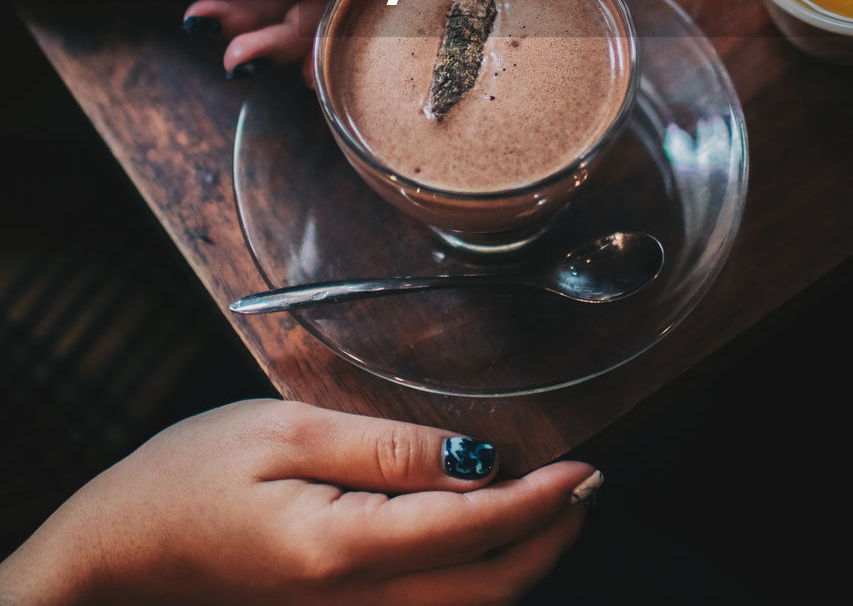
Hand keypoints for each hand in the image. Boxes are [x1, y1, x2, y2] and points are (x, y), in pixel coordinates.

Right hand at [0, 400, 599, 605]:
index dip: (538, 502)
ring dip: (517, 560)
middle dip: (547, 540)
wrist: (115, 556)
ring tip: (548, 501)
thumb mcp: (282, 433)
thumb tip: (473, 455)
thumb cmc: (185, 480)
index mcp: (341, 549)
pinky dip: (472, 576)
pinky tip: (478, 530)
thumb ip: (382, 447)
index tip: (584, 469)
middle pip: (484, 589)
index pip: (469, 530)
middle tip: (585, 484)